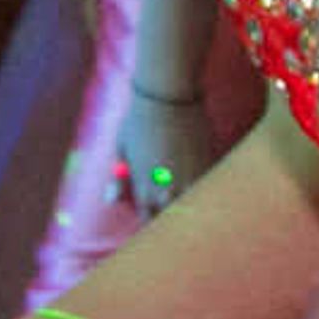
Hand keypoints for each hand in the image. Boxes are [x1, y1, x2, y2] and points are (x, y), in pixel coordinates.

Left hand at [114, 88, 215, 218]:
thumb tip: (110, 201)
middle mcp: (169, 192)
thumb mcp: (121, 149)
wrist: (170, 96)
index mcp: (144, 190)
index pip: (148, 222)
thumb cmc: (139, 120)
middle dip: (168, 219)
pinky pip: (206, 190)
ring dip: (187, 207)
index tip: (149, 215)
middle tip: (166, 209)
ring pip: (191, 208)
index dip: (148, 220)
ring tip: (181, 194)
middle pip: (171, 220)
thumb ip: (118, 179)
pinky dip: (201, 191)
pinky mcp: (209, 168)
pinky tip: (197, 181)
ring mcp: (192, 182)